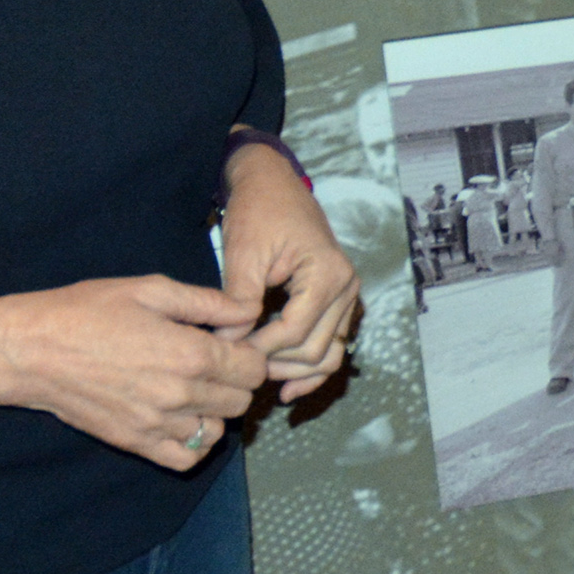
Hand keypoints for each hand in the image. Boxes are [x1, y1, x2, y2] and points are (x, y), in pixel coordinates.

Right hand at [0, 274, 271, 467]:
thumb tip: (247, 311)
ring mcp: (157, 424)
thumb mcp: (151, 289)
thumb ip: (208, 302)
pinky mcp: (136, 443)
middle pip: (241, 401)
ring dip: (215, 411)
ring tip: (194, 389)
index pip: (254, 369)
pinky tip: (182, 419)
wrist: (33, 351)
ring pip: (217, 431)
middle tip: (213, 363)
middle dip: (236, 381)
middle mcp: (180, 394)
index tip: (231, 343)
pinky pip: (187, 458)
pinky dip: (193, 443)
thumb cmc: (88, 312)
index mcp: (190, 353)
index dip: (249, 353)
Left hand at [220, 142, 359, 399]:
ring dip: (295, 373)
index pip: (295, 331)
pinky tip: (287, 388)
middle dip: (275, 364)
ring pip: (329, 355)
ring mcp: (346, 297)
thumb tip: (228, 344)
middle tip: (236, 367)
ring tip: (257, 378)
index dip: (260, 350)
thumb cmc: (259, 211)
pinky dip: (311, 369)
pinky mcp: (337, 303)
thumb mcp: (244, 251)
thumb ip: (239, 299)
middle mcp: (346, 288)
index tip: (226, 355)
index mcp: (328, 273)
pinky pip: (332, 345)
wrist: (273, 185)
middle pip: (314, 349)